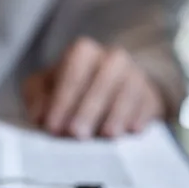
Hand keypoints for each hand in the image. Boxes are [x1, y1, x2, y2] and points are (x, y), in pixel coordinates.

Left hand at [23, 38, 164, 138]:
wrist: (111, 92)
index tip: (52, 126)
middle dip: (90, 106)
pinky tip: (131, 131)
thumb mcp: (46, 87)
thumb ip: (37, 97)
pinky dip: (140, 116)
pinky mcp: (151, 96)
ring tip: (106, 135)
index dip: (64, 96)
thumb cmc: (73, 90)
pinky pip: (148, 102)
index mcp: (84, 52)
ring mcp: (136, 76)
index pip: (75, 66)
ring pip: (130, 88)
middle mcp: (113, 59)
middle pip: (106, 75)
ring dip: (117, 112)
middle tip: (76, 134)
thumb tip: (39, 116)